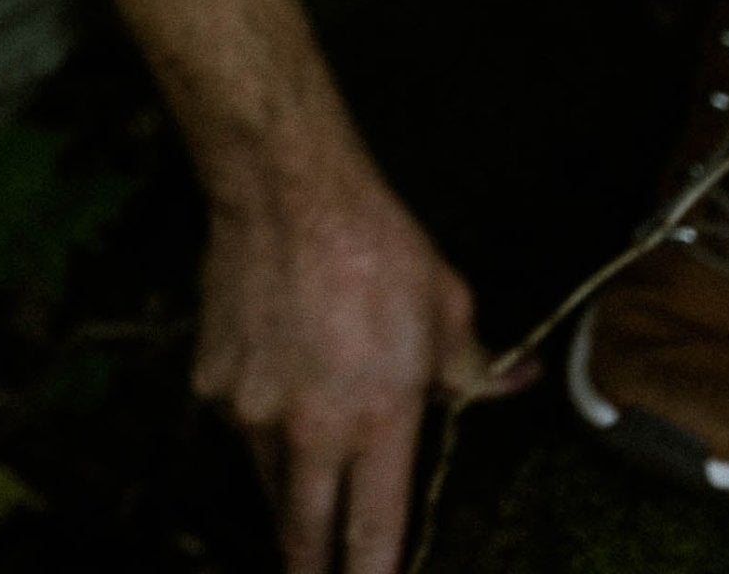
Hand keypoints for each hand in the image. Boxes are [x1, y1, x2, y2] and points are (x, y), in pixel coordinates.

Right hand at [194, 153, 529, 573]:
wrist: (288, 192)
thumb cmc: (376, 245)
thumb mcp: (446, 304)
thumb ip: (476, 365)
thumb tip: (517, 381)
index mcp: (378, 423)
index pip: (375, 536)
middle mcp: (310, 432)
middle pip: (305, 538)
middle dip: (314, 571)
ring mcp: (252, 411)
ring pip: (268, 483)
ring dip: (288, 497)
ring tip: (301, 495)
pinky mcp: (211, 382)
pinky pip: (236, 425)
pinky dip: (255, 423)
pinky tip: (272, 384)